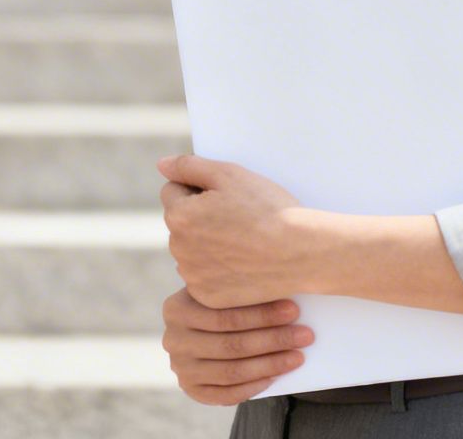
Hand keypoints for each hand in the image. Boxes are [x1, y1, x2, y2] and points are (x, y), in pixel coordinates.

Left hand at [157, 153, 306, 308]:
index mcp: (178, 216)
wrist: (301, 252)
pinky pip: (204, 276)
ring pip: (192, 250)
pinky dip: (218, 269)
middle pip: (182, 222)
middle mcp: (178, 248)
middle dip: (201, 216)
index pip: (173, 191)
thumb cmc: (267, 209)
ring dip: (208, 243)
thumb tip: (162, 165)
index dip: (200, 188)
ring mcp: (192, 276)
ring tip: (244, 241)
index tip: (227, 196)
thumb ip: (189, 166)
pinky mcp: (208, 297)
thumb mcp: (230, 174)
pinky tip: (243, 262)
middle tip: (239, 218)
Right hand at [161, 286, 314, 405]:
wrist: (200, 327)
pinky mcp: (191, 389)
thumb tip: (287, 286)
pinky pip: (226, 394)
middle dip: (273, 340)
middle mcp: (173, 340)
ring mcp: (181, 368)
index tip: (294, 310)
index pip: (224, 316)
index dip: (261, 315)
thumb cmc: (222, 302)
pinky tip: (277, 376)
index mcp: (176, 309)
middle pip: (231, 345)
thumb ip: (240, 289)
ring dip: (270, 365)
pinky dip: (254, 386)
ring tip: (298, 356)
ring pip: (231, 371)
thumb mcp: (221, 288)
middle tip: (305, 335)